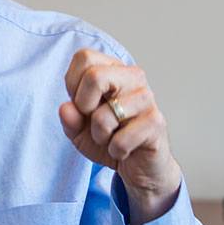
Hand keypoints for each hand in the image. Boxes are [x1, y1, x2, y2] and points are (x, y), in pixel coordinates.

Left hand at [59, 49, 182, 224]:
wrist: (139, 166)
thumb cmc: (111, 140)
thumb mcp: (80, 131)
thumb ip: (70, 118)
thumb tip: (67, 108)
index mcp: (113, 70)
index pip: (84, 57)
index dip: (73, 85)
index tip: (82, 104)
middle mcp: (133, 77)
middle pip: (94, 76)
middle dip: (84, 106)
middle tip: (94, 121)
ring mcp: (147, 98)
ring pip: (104, 115)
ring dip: (100, 135)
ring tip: (112, 138)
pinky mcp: (156, 121)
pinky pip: (120, 140)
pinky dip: (115, 151)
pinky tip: (125, 150)